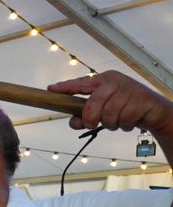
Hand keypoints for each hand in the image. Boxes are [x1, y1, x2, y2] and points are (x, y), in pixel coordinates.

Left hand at [48, 70, 172, 133]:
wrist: (154, 110)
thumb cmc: (124, 107)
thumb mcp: (103, 110)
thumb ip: (86, 115)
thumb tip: (73, 122)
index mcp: (102, 80)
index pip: (80, 83)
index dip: (65, 87)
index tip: (51, 90)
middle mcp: (114, 81)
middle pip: (92, 104)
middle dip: (90, 118)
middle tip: (92, 124)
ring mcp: (128, 89)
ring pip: (109, 115)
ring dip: (111, 124)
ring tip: (118, 121)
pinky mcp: (141, 100)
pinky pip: (124, 120)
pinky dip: (125, 126)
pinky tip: (130, 121)